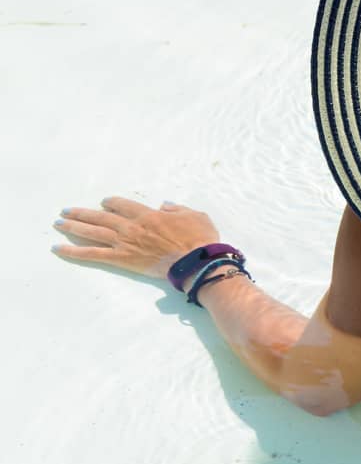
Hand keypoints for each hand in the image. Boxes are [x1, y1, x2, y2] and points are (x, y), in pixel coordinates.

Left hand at [52, 196, 221, 281]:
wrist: (195, 261)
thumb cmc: (198, 238)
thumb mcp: (194, 215)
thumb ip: (177, 209)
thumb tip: (165, 206)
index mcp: (148, 214)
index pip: (122, 205)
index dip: (111, 203)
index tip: (103, 203)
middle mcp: (131, 226)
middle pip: (100, 217)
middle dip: (82, 213)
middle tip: (66, 211)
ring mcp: (124, 243)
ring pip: (92, 232)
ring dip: (73, 227)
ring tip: (58, 223)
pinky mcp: (121, 259)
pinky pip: (92, 255)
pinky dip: (74, 251)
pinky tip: (59, 248)